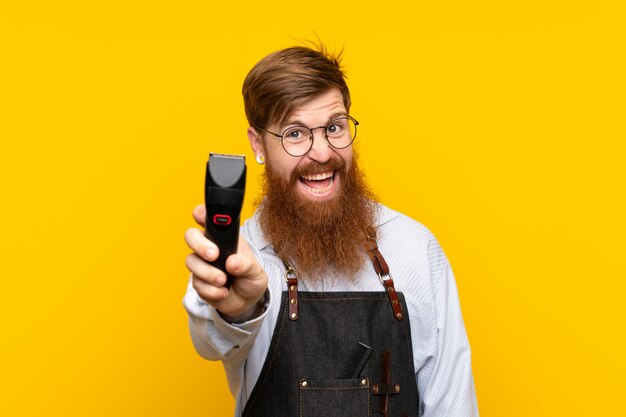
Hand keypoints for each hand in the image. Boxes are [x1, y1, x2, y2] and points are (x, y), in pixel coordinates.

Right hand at [185, 204, 267, 320]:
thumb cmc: (250, 279)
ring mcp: (201, 264)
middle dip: (199, 244)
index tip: (201, 216)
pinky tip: (224, 291)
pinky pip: (197, 283)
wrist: (246, 302)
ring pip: (192, 261)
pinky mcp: (198, 282)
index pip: (207, 218)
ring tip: (223, 280)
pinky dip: (212, 290)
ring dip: (208, 273)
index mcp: (224, 237)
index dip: (201, 213)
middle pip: (191, 235)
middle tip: (213, 255)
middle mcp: (209, 247)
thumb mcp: (256, 271)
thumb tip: (232, 263)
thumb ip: (247, 265)